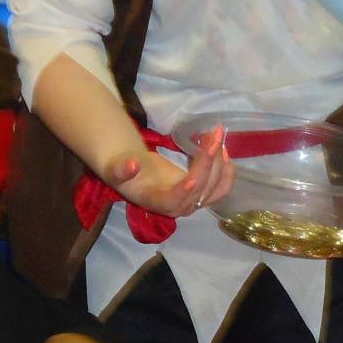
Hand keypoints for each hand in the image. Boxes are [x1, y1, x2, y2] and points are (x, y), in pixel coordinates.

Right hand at [104, 126, 233, 217]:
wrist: (137, 175)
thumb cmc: (126, 173)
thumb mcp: (115, 170)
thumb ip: (120, 169)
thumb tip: (131, 164)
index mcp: (157, 203)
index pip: (173, 201)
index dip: (182, 192)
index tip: (191, 179)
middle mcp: (179, 207)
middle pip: (199, 189)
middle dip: (208, 161)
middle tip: (214, 135)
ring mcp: (194, 202)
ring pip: (215, 187)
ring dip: (220, 162)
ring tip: (217, 136)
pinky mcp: (203, 194)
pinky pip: (221, 187)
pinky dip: (227, 170)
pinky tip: (224, 151)